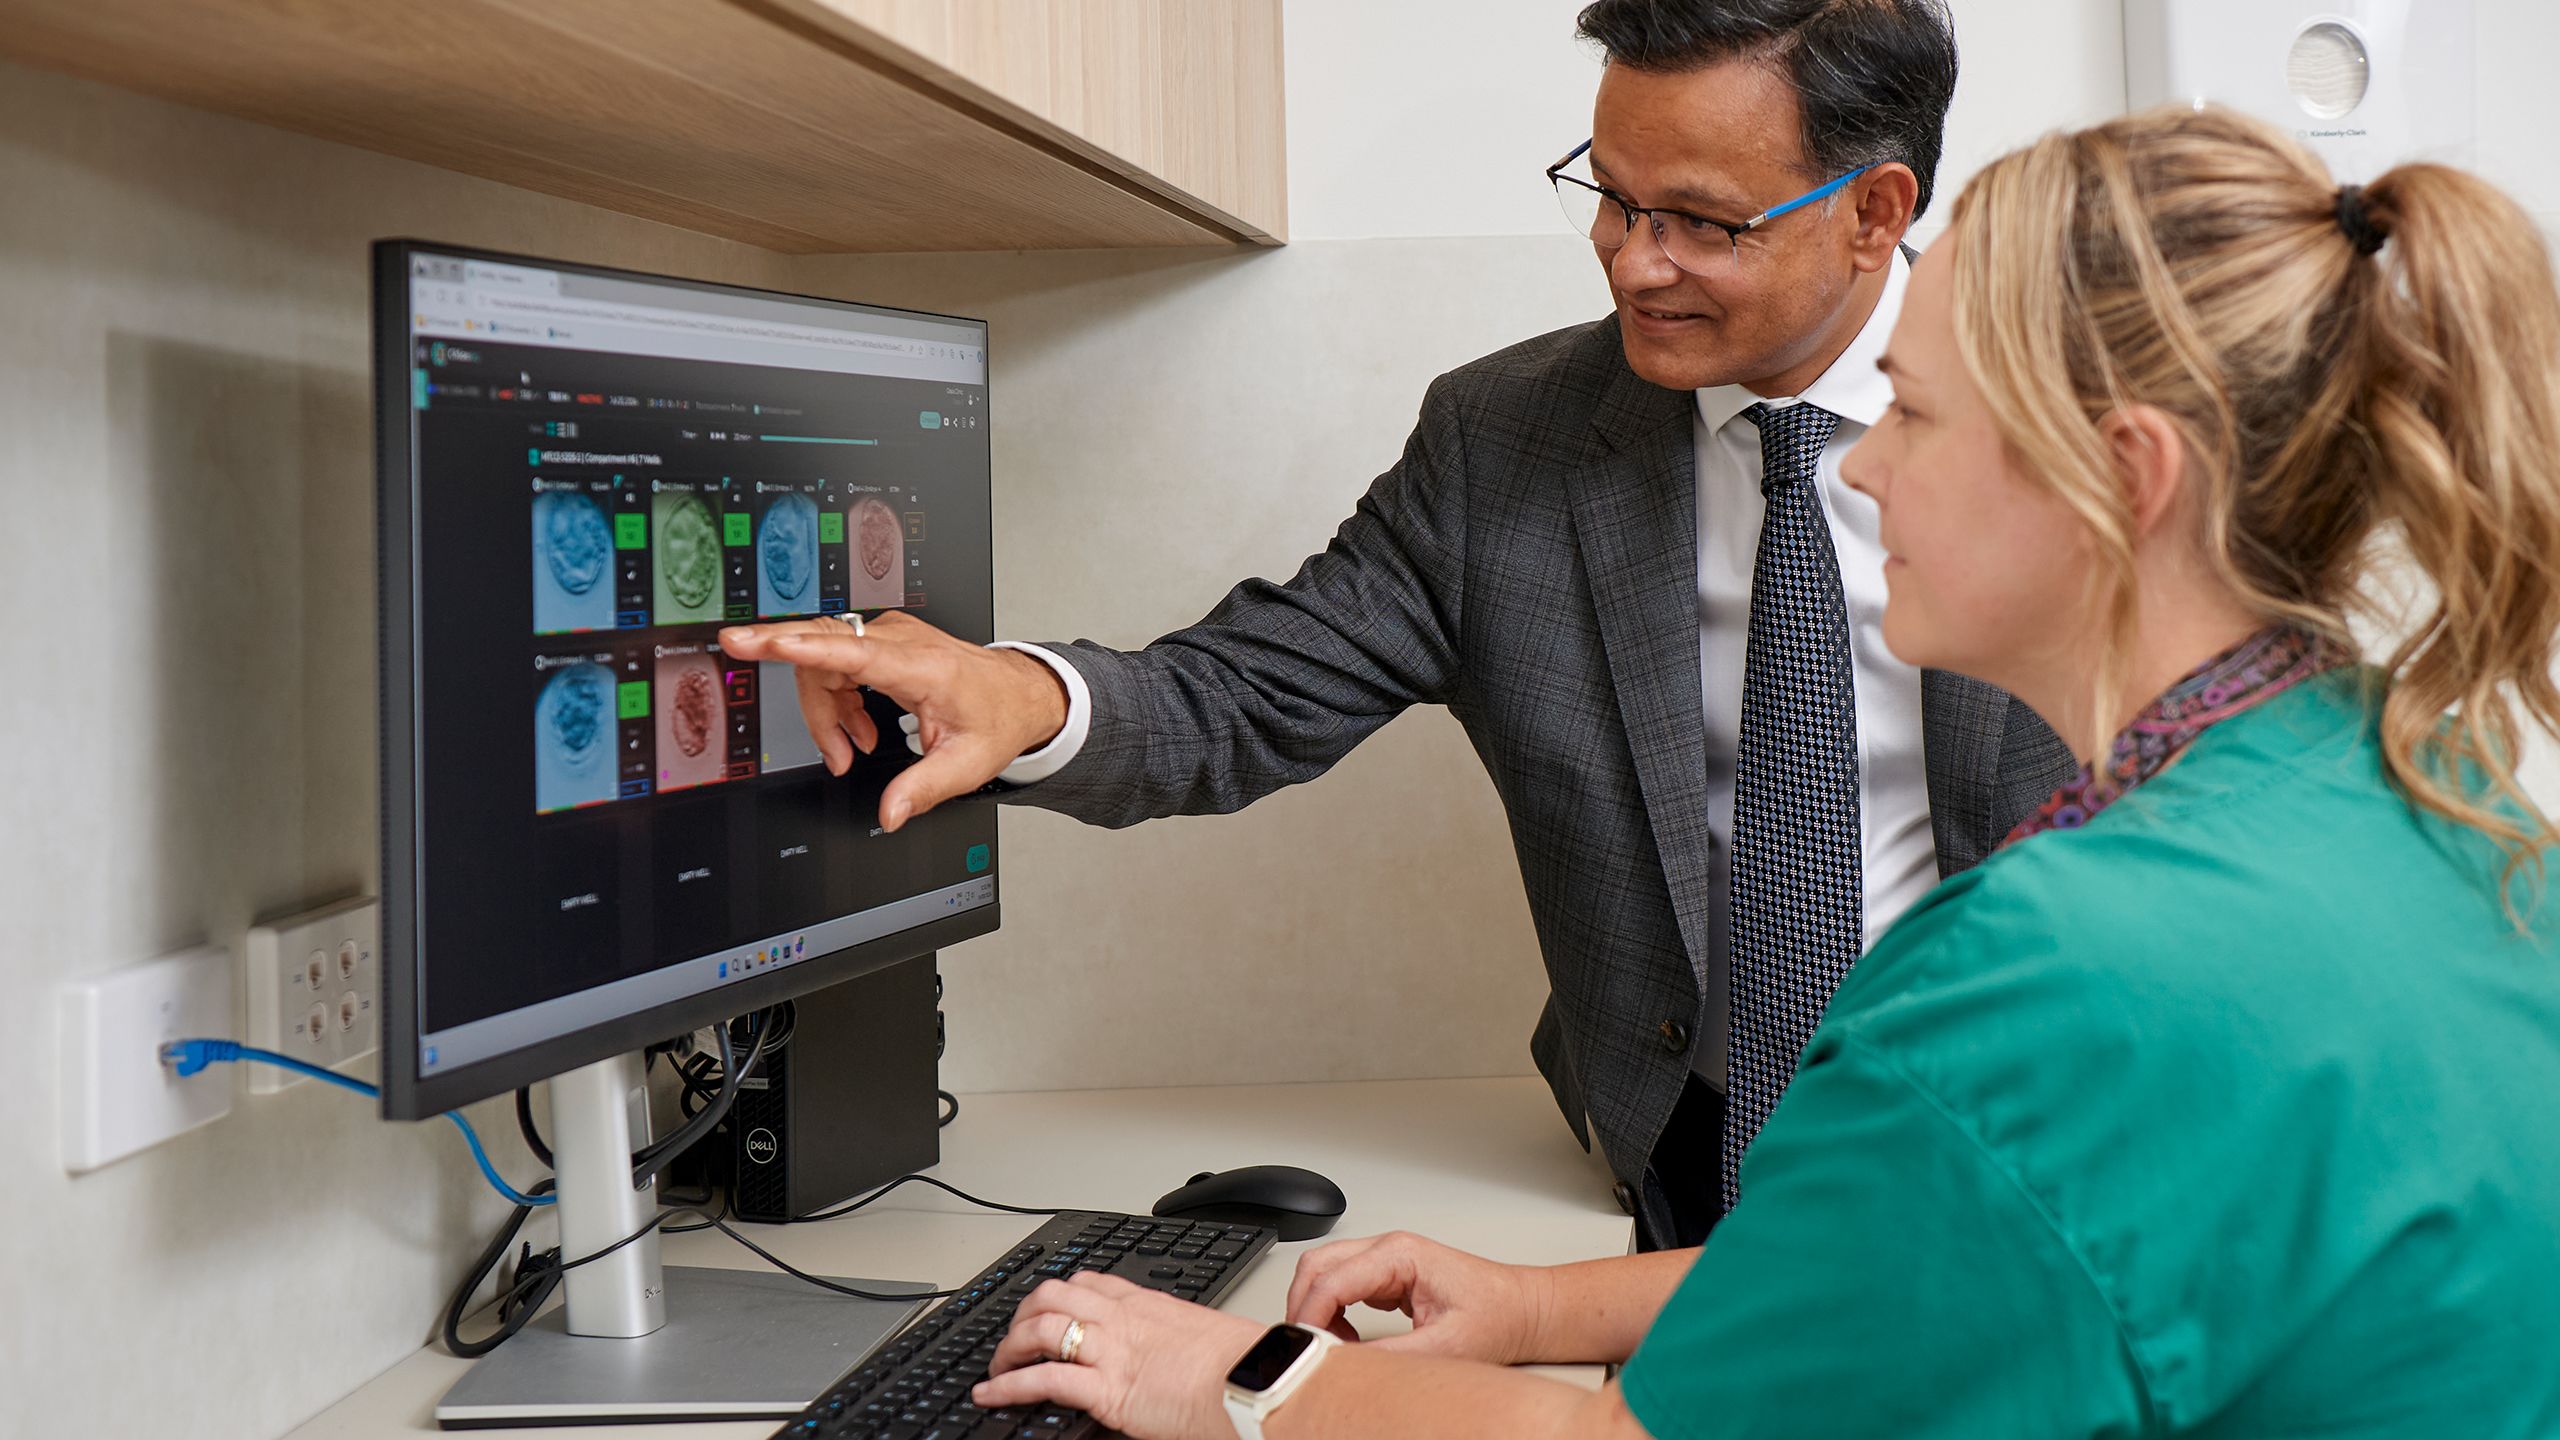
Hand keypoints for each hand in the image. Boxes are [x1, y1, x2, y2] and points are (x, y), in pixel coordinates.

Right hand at [717, 612, 1068, 830]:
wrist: (1018, 693)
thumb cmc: (995, 717)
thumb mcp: (966, 765)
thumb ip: (921, 791)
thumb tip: (888, 816)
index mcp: (920, 665)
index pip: (846, 650)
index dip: (794, 647)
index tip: (752, 642)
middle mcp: (900, 641)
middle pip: (822, 656)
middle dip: (813, 706)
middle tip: (833, 753)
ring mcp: (889, 637)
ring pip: (823, 664)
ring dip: (829, 714)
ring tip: (857, 749)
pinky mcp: (882, 642)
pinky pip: (836, 665)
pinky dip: (839, 703)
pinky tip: (861, 731)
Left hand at [974, 1273, 1261, 1439]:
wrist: (1257, 1381)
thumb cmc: (1246, 1365)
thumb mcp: (1208, 1338)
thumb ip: (1184, 1339)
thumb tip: (1186, 1357)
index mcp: (1150, 1305)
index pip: (1091, 1283)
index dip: (1058, 1294)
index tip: (1043, 1308)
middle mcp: (1125, 1320)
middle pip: (1054, 1295)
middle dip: (1023, 1314)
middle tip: (1011, 1338)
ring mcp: (1113, 1351)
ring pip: (1041, 1327)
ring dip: (1008, 1348)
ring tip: (996, 1369)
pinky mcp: (1108, 1388)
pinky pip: (1043, 1379)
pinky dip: (1008, 1387)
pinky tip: (991, 1395)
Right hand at [1285, 1232, 1548, 1363]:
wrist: (1524, 1311)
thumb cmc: (1497, 1317)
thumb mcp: (1443, 1347)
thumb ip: (1389, 1355)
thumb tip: (1345, 1364)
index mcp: (1400, 1255)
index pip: (1331, 1279)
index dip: (1310, 1316)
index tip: (1306, 1349)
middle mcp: (1389, 1249)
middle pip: (1317, 1265)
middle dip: (1302, 1307)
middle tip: (1307, 1348)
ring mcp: (1386, 1260)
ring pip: (1324, 1272)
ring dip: (1316, 1309)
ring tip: (1333, 1347)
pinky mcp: (1388, 1275)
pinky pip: (1342, 1286)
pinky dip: (1332, 1311)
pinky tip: (1348, 1339)